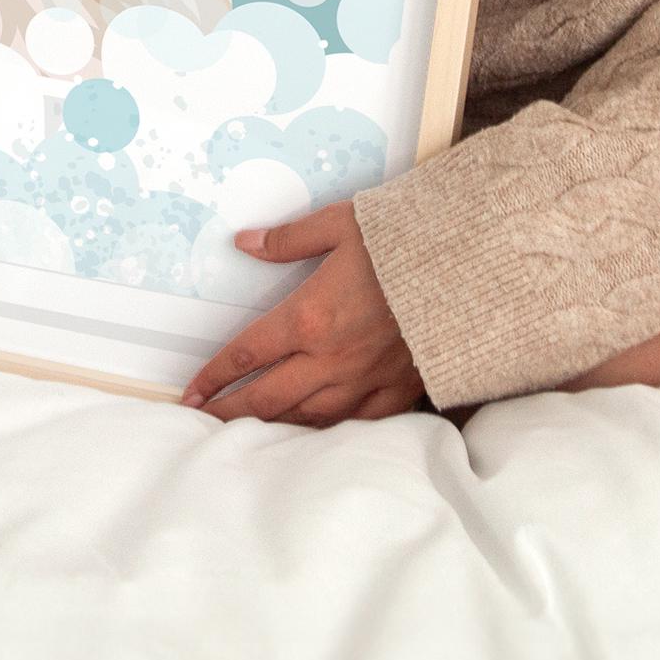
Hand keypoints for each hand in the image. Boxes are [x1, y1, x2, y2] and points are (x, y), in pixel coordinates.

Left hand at [180, 201, 424, 424]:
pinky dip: (326, 432)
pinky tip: (312, 434)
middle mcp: (330, 358)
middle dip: (230, 411)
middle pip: (267, 398)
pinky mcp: (396, 392)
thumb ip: (289, 239)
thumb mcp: (340, 225)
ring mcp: (363, 381)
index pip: (248, 353)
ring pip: (306, 418)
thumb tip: (246, 242)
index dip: (216, 374)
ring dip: (271, 427)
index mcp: (309, 317)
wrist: (467, 268)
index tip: (193, 391)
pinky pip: (353, 424)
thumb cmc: (403, 242)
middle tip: (202, 423)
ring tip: (248, 433)